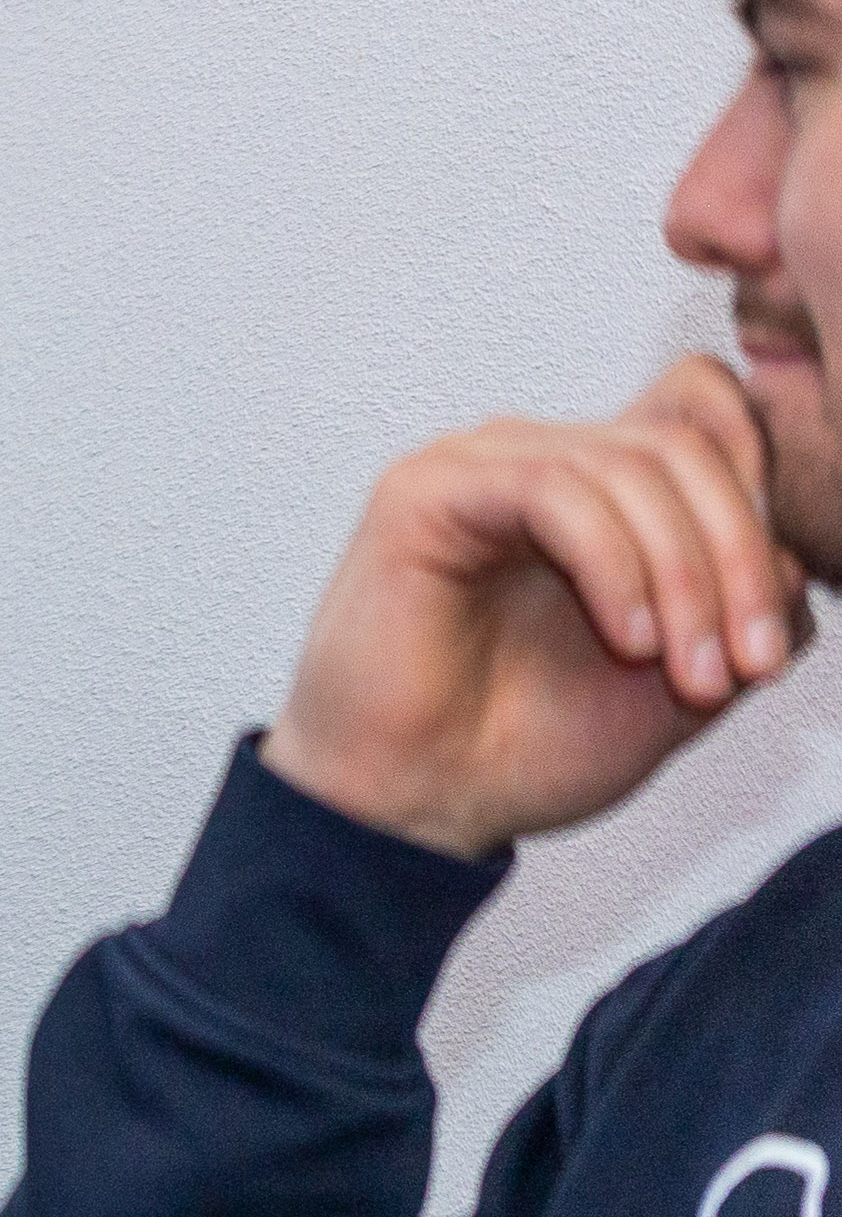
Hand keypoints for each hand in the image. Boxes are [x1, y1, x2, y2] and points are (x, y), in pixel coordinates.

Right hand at [263, 358, 812, 857]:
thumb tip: (794, 549)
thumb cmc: (529, 744)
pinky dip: (614, 565)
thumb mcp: (691, 670)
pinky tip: (628, 639)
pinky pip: (555, 489)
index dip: (762, 488)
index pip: (706, 410)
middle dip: (740, 559)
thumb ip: (752, 596)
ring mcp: (482, 466)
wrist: (423, 807)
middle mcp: (542, 457)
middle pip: (687, 442)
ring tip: (691, 674)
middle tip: (750, 665)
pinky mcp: (428, 490)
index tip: (768, 623)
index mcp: (600, 489)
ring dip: (687, 577)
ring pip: (632, 465)